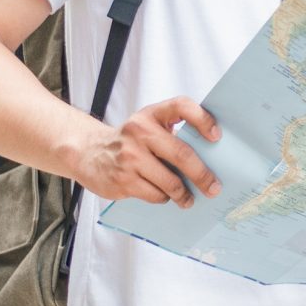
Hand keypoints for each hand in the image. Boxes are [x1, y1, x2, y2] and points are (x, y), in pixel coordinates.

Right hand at [68, 97, 222, 206]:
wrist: (88, 153)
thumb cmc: (130, 141)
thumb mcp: (147, 126)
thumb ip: (172, 133)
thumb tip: (210, 157)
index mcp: (150, 114)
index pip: (181, 106)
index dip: (202, 119)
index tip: (217, 137)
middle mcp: (139, 132)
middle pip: (181, 154)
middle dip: (202, 175)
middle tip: (214, 187)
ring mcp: (130, 157)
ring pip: (170, 182)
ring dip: (184, 194)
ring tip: (190, 199)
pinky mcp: (123, 180)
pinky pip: (155, 194)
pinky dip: (164, 197)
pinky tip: (164, 196)